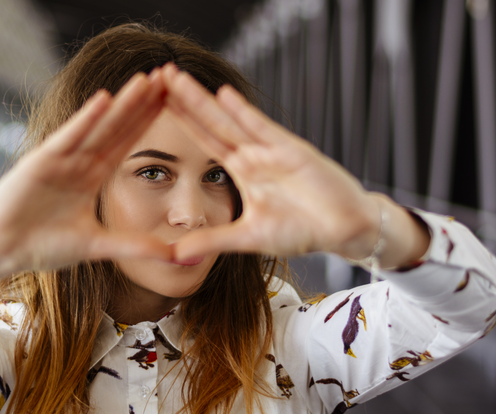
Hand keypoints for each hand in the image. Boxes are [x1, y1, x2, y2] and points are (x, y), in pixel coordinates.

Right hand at [0, 72, 172, 295]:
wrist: (0, 252)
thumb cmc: (42, 246)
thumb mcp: (97, 246)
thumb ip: (134, 247)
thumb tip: (176, 257)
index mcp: (90, 177)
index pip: (126, 143)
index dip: (149, 121)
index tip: (175, 100)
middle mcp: (77, 162)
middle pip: (117, 128)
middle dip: (143, 103)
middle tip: (170, 75)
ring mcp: (59, 159)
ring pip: (97, 127)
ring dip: (121, 104)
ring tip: (146, 81)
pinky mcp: (39, 162)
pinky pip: (67, 138)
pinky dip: (85, 120)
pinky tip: (104, 99)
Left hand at [160, 64, 428, 265]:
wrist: (344, 230)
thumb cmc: (302, 230)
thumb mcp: (249, 238)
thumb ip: (212, 242)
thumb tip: (174, 255)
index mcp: (241, 170)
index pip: (202, 141)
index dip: (177, 123)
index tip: (150, 105)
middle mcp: (252, 154)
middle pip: (208, 122)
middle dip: (181, 100)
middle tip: (154, 76)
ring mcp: (270, 150)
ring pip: (228, 120)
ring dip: (201, 99)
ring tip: (175, 76)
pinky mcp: (292, 151)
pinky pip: (262, 129)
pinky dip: (243, 113)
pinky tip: (223, 94)